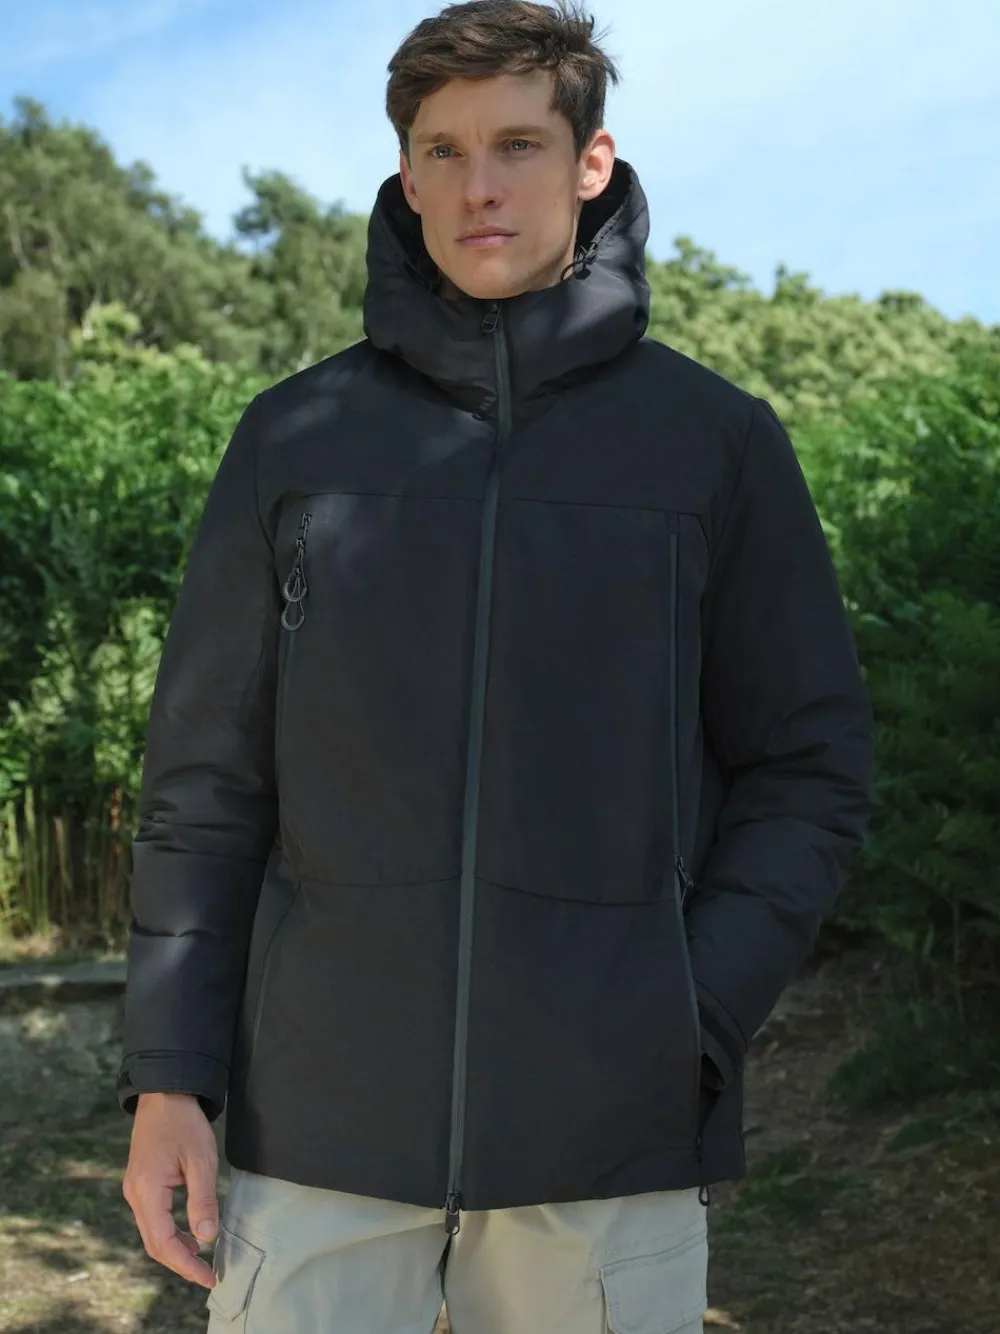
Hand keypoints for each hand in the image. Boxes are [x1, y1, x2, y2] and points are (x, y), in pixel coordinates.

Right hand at [122, 1092, 219, 1288]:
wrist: (165, 1092)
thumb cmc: (185, 1123)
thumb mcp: (201, 1161)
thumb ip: (203, 1201)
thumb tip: (207, 1238)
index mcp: (146, 1191)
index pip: (164, 1242)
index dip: (186, 1265)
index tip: (209, 1276)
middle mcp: (134, 1194)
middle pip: (154, 1243)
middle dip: (181, 1262)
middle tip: (208, 1274)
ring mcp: (134, 1189)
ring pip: (152, 1232)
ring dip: (176, 1247)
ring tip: (203, 1258)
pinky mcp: (140, 1183)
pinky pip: (152, 1217)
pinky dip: (170, 1231)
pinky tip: (189, 1233)